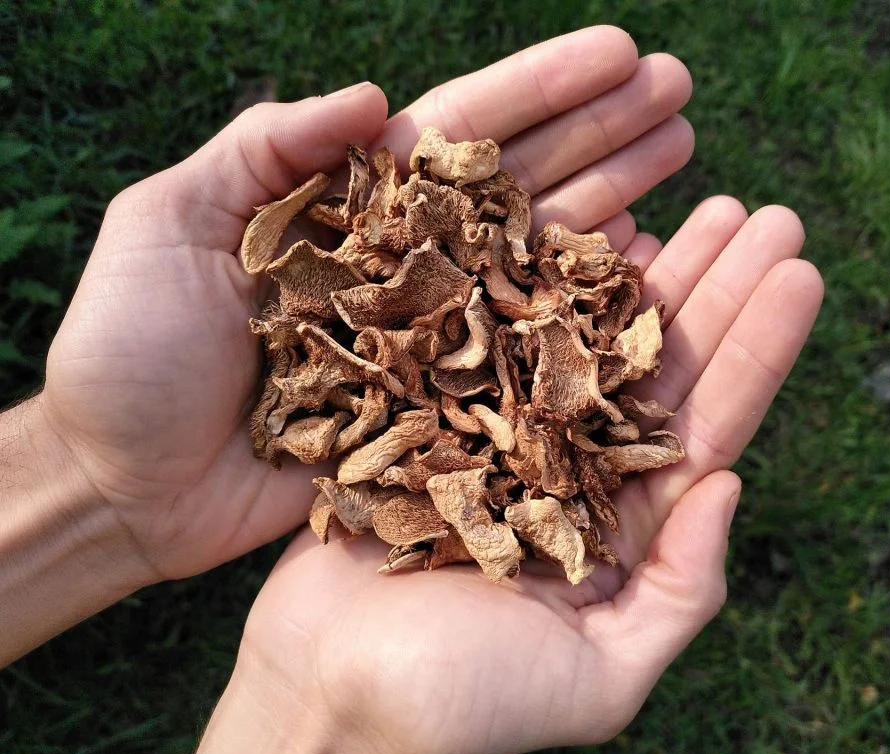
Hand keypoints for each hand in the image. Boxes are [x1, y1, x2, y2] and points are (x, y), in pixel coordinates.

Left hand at [39, 26, 694, 583]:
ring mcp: (430, 336)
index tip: (620, 53)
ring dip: (615, 208)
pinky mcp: (439, 407)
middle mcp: (404, 264)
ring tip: (684, 164)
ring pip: (537, 261)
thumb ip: (266, 151)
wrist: (122, 482)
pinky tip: (645, 273)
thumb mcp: (166, 223)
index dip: (542, 91)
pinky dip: (585, 316)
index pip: (460, 134)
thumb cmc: (128, 351)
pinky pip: (526, 358)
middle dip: (603, 135)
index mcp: (347, 208)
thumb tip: (378, 99)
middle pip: (520, 186)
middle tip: (681, 93)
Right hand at [196, 199, 822, 753]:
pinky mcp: (434, 415)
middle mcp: (569, 472)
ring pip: (584, 339)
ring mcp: (502, 437)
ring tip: (691, 201)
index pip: (706, 426)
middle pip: (656, 368)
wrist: (324, 694)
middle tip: (766, 214)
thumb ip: (678, 594)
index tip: (798, 274)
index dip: (757, 350)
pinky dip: (534, 282)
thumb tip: (730, 486)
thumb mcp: (599, 680)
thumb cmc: (453, 708)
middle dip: (712, 289)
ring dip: (641, 272)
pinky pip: (494, 334)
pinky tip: (580, 231)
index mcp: (617, 529)